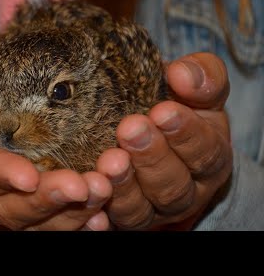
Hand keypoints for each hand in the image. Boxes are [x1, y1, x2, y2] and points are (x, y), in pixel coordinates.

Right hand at [0, 54, 111, 230]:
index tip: (27, 176)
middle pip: (11, 206)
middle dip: (46, 200)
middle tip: (81, 186)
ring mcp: (9, 199)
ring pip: (38, 219)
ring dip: (71, 212)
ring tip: (102, 192)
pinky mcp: (33, 199)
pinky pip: (54, 218)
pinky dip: (79, 220)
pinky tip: (104, 215)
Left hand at [97, 52, 231, 229]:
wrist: (154, 132)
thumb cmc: (177, 107)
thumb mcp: (197, 91)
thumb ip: (200, 78)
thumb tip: (182, 73)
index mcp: (207, 159)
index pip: (204, 152)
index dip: (185, 133)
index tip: (163, 111)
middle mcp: (183, 191)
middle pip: (172, 185)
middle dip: (151, 157)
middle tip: (130, 128)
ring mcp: (150, 209)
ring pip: (140, 208)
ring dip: (123, 185)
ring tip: (108, 160)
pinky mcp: (120, 215)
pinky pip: (109, 221)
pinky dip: (98, 212)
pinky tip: (87, 192)